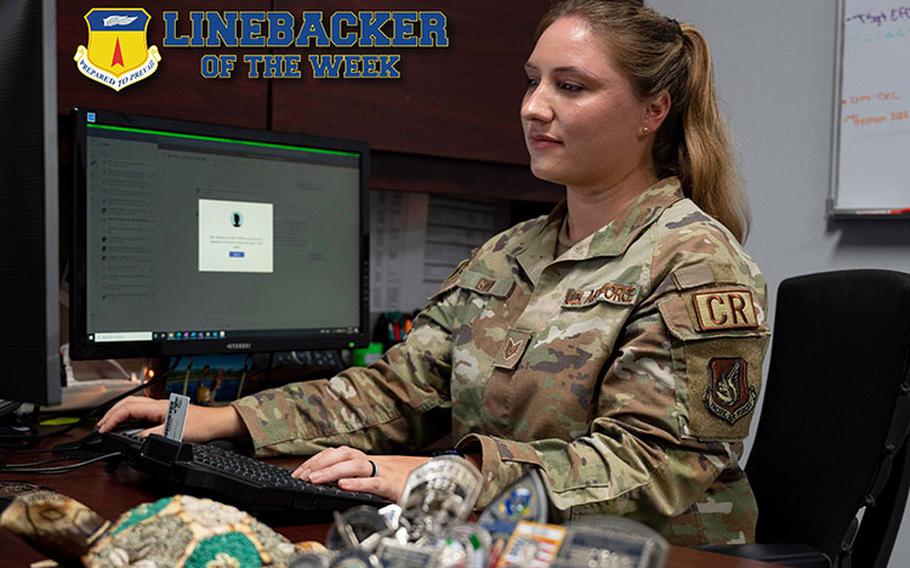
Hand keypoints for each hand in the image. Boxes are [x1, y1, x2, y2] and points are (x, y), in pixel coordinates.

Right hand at [97, 395, 246, 442]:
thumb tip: (136, 440)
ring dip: (120, 414)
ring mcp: (163, 409)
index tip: (103, 429)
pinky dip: (131, 417)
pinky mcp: (167, 414)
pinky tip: (129, 425)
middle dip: (111, 413)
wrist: (217, 423)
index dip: (112, 419)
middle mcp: (159, 405)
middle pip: (128, 404)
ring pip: (135, 407)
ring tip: (110, 424)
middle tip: (101, 426)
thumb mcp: (175, 434)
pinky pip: (143, 413)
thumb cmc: (202, 425)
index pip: (128, 409)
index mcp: (159, 406)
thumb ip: (154, 436)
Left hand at [291, 446, 428, 501]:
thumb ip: (360, 478)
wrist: (439, 481)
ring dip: (332, 471)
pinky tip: (344, 485)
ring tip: (315, 479)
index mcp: (369, 460)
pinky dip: (358, 482)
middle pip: (343, 453)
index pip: (338, 453)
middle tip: (301, 475)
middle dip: (320, 463)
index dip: (318, 460)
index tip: (300, 470)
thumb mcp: (379, 478)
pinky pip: (374, 482)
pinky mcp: (394, 485)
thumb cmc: (409, 481)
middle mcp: (375, 462)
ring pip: (356, 464)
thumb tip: (335, 482)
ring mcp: (385, 472)